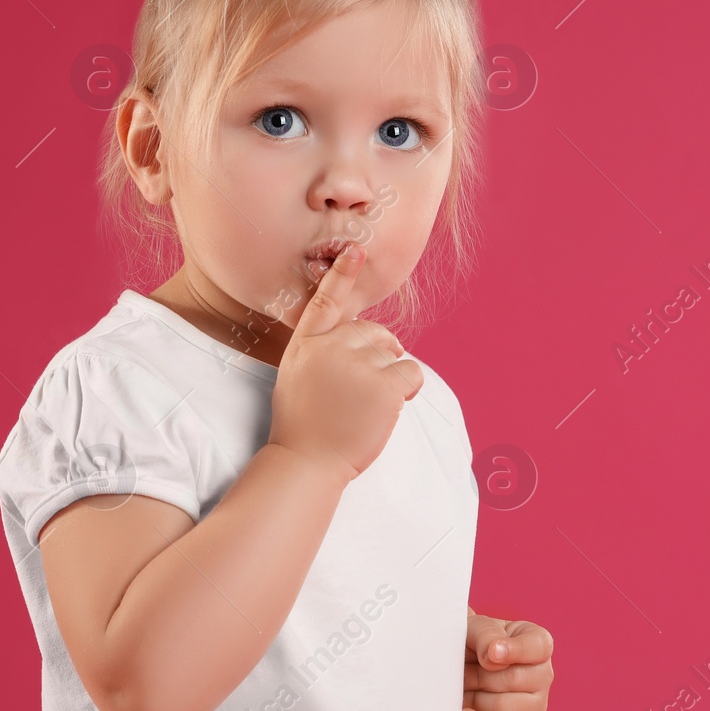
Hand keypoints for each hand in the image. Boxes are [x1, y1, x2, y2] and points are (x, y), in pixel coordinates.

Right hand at [266, 242, 422, 484]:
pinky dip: (409, 388)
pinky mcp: (382, 384)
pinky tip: (389, 406)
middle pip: (372, 332)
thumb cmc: (303, 425)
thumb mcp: (298, 376)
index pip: (325, 301)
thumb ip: (323, 353)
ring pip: (394, 355)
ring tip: (368, 406)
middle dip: (379, 354)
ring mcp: (357, 364)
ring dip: (392, 377)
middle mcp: (331, 347)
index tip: (356, 250)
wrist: (306, 460)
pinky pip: (411, 372)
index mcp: (307, 343)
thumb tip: (360, 342)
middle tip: (364, 389)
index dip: (342, 275)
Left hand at [461, 609, 553, 710]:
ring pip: (505, 708)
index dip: (514, 650)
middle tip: (460, 669)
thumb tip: (493, 654)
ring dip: (473, 698)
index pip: (538, 648)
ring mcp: (536, 708)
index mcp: (537, 644)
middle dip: (478, 675)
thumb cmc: (467, 645)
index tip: (490, 654)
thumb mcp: (473, 628)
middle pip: (515, 680)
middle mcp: (543, 676)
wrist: (451, 674)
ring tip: (460, 689)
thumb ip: (486, 634)